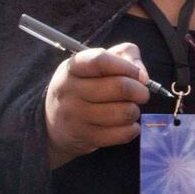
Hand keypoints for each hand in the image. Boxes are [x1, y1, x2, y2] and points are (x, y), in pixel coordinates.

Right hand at [45, 43, 151, 167]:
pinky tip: (127, 125)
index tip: (138, 75)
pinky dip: (132, 129)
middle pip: (119, 87)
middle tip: (142, 95)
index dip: (127, 67)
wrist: (52, 124)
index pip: (101, 60)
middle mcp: (70, 89)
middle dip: (140, 91)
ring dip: (135, 111)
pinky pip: (121, 134)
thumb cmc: (85, 87)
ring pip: (124, 112)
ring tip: (130, 110)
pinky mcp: (84, 137)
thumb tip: (142, 76)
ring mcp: (75, 115)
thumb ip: (125, 56)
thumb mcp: (98, 64)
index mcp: (73, 67)